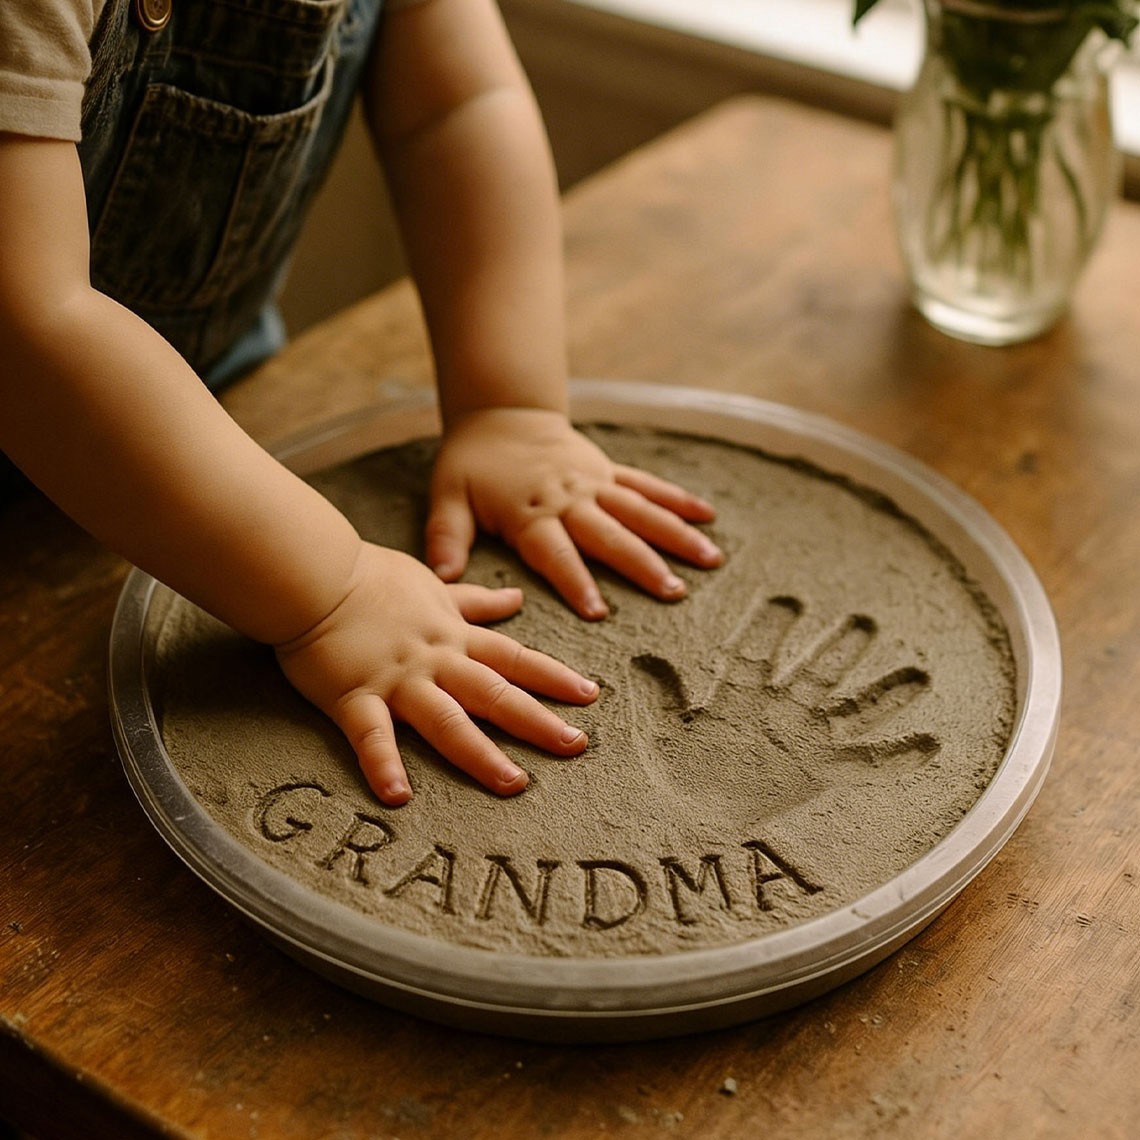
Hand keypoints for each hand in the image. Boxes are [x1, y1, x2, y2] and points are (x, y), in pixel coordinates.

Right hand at [273, 542, 598, 804]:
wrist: (315, 573)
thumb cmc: (373, 578)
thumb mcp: (434, 586)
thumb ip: (475, 602)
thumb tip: (516, 600)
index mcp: (454, 636)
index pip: (514, 658)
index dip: (553, 676)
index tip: (589, 696)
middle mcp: (435, 661)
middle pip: (495, 693)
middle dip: (537, 721)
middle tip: (576, 746)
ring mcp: (396, 680)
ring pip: (446, 720)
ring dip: (481, 753)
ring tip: (513, 782)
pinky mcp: (353, 696)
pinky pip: (371, 735)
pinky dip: (384, 764)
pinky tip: (399, 796)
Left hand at [425, 408, 722, 618]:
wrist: (500, 412)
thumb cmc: (471, 463)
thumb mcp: (447, 497)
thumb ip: (447, 537)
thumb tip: (442, 578)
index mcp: (530, 512)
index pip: (556, 552)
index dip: (576, 581)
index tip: (599, 612)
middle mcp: (569, 498)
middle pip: (610, 535)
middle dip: (642, 564)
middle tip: (673, 592)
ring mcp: (594, 483)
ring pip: (640, 510)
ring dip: (674, 535)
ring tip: (709, 559)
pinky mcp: (608, 471)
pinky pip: (647, 486)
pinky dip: (677, 500)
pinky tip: (708, 517)